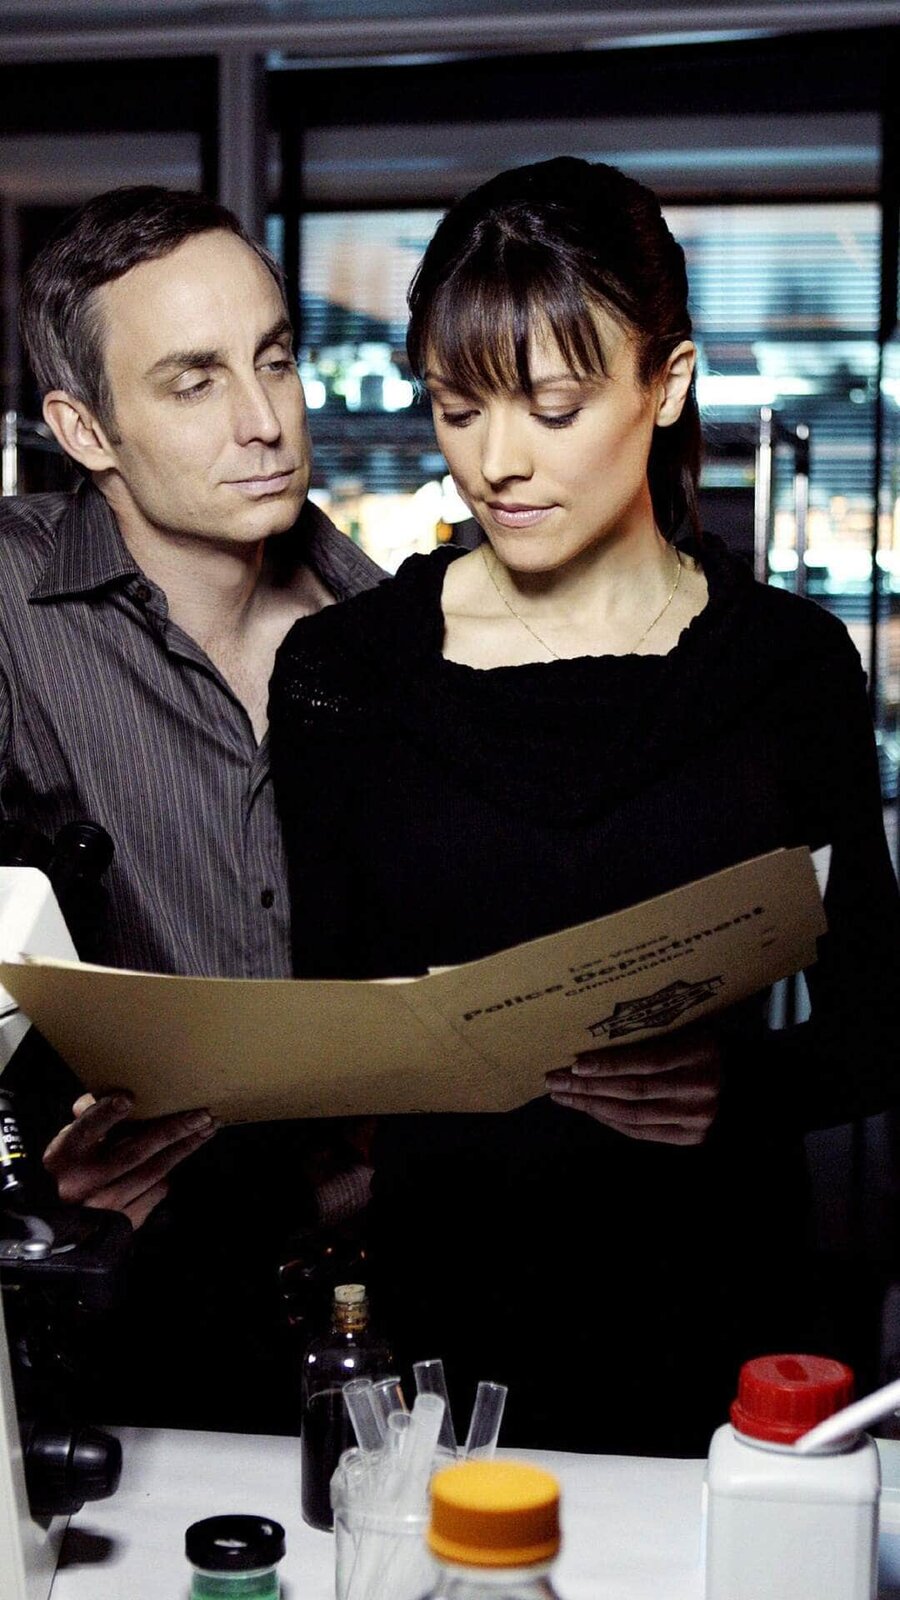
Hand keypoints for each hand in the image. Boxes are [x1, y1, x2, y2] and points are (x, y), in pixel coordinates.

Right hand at [42, 1092, 217, 1227]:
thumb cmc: (72, 1169)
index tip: (128, 1098)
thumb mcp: (71, 1141)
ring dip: (184, 1149)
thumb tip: (117, 1096)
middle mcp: (86, 1181)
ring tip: (207, 1129)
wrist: (63, 1221)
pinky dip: (169, 1172)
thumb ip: (91, 1117)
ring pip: (153, 1172)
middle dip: (172, 1131)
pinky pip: (155, 1192)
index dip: (106, 1114)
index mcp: (67, 1155)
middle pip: (135, 1152)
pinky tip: (184, 1154)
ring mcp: (106, 1204)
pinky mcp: (122, 1221)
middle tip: (201, 1115)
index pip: (87, 1131)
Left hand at [545, 1025, 720, 1145]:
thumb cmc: (701, 1045)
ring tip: (564, 1095)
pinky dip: (610, 1120)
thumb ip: (652, 1031)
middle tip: (554, 1079)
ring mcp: (698, 1116)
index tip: (575, 1063)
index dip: (609, 1064)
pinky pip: (640, 1131)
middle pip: (634, 1090)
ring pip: (632, 1114)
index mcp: (700, 1051)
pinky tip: (589, 1108)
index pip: (647, 1062)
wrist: (743, 1080)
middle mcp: (701, 1087)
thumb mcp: (685, 1026)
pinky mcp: (692, 1137)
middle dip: (588, 1086)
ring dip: (592, 1105)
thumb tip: (592, 1035)